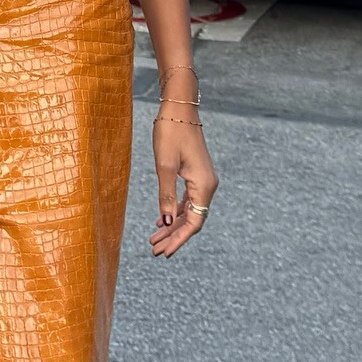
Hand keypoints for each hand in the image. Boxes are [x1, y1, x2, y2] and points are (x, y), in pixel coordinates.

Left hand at [148, 106, 217, 257]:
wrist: (179, 109)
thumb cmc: (171, 133)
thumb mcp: (164, 166)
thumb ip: (166, 195)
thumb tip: (166, 222)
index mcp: (204, 185)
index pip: (194, 222)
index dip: (179, 239)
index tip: (164, 252)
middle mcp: (208, 185)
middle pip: (192, 219)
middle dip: (173, 236)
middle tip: (154, 251)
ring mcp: (202, 180)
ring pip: (189, 211)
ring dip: (172, 226)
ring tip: (154, 240)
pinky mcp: (195, 175)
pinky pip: (187, 200)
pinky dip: (174, 212)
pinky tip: (161, 221)